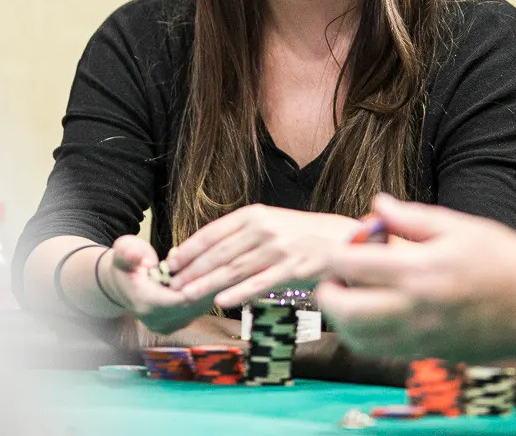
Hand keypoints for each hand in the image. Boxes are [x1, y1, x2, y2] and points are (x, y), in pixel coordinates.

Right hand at [102, 234, 215, 334]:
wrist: (119, 285)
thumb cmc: (125, 264)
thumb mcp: (123, 250)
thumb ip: (131, 252)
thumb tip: (143, 258)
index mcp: (146, 304)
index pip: (183, 298)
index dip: (198, 279)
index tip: (210, 260)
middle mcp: (159, 321)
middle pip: (196, 303)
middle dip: (207, 281)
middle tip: (218, 259)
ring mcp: (169, 326)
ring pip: (201, 306)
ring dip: (209, 286)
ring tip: (215, 265)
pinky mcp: (177, 325)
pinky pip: (198, 308)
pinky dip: (205, 292)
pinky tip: (209, 275)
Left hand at [166, 203, 356, 308]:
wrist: (344, 240)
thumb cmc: (302, 235)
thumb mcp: (271, 223)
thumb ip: (242, 234)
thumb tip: (208, 251)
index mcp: (255, 214)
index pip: (213, 232)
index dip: (189, 248)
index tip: (170, 262)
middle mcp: (264, 228)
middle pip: (220, 252)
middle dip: (192, 269)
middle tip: (172, 284)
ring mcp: (279, 248)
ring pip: (235, 269)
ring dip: (207, 283)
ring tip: (186, 295)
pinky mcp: (294, 269)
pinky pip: (261, 283)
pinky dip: (240, 293)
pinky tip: (222, 301)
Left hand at [315, 193, 515, 362]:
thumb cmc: (502, 260)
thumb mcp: (458, 226)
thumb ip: (411, 218)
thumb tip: (376, 203)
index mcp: (419, 270)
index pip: (354, 266)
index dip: (333, 256)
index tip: (330, 248)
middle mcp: (415, 309)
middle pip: (346, 312)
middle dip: (328, 294)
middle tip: (333, 279)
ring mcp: (421, 337)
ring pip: (359, 339)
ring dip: (343, 319)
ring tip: (350, 296)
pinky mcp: (429, 355)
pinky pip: (381, 352)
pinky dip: (365, 336)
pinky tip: (373, 316)